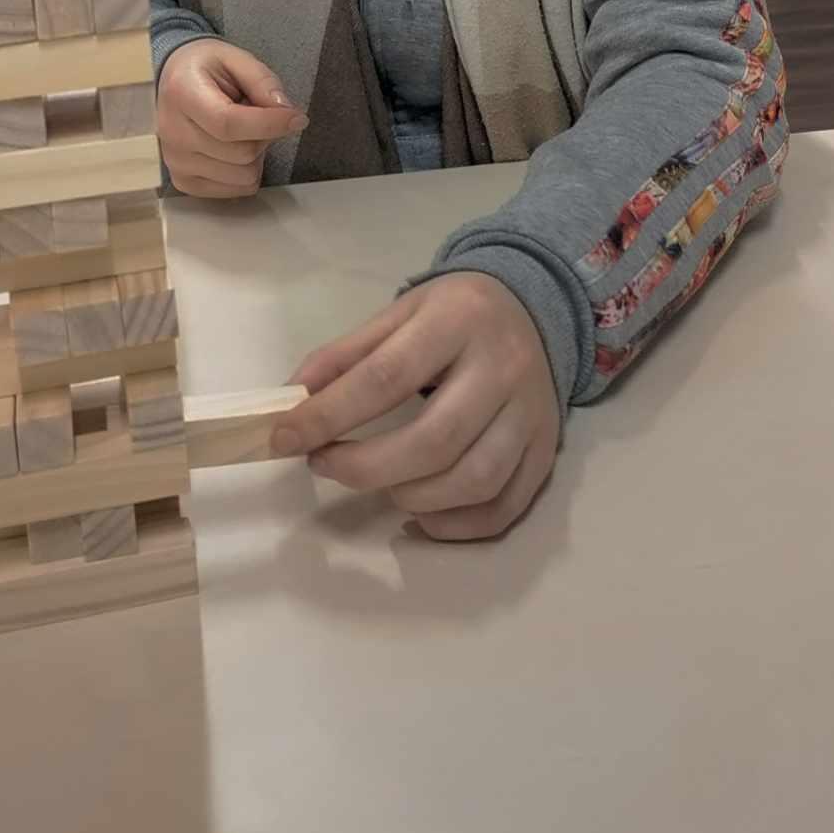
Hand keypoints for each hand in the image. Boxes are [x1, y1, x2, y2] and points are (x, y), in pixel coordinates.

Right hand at [157, 38, 307, 197]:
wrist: (175, 81)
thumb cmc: (206, 69)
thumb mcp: (236, 58)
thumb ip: (263, 81)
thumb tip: (284, 110)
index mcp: (182, 94)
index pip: (228, 124)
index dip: (269, 125)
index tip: (297, 118)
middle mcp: (172, 133)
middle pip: (241, 153)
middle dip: (264, 136)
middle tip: (259, 116)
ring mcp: (175, 162)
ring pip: (242, 176)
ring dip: (256, 156)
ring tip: (243, 132)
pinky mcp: (183, 182)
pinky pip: (235, 191)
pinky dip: (245, 172)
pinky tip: (234, 149)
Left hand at [273, 273, 559, 539]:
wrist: (534, 307)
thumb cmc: (454, 313)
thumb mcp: (400, 312)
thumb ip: (345, 355)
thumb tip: (293, 402)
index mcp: (458, 320)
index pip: (386, 377)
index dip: (330, 415)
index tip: (285, 439)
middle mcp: (503, 367)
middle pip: (435, 439)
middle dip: (366, 467)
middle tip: (326, 465)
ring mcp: (532, 413)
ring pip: (473, 480)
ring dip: (411, 497)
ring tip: (377, 483)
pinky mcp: (548, 450)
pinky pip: (504, 508)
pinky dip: (456, 525)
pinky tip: (419, 516)